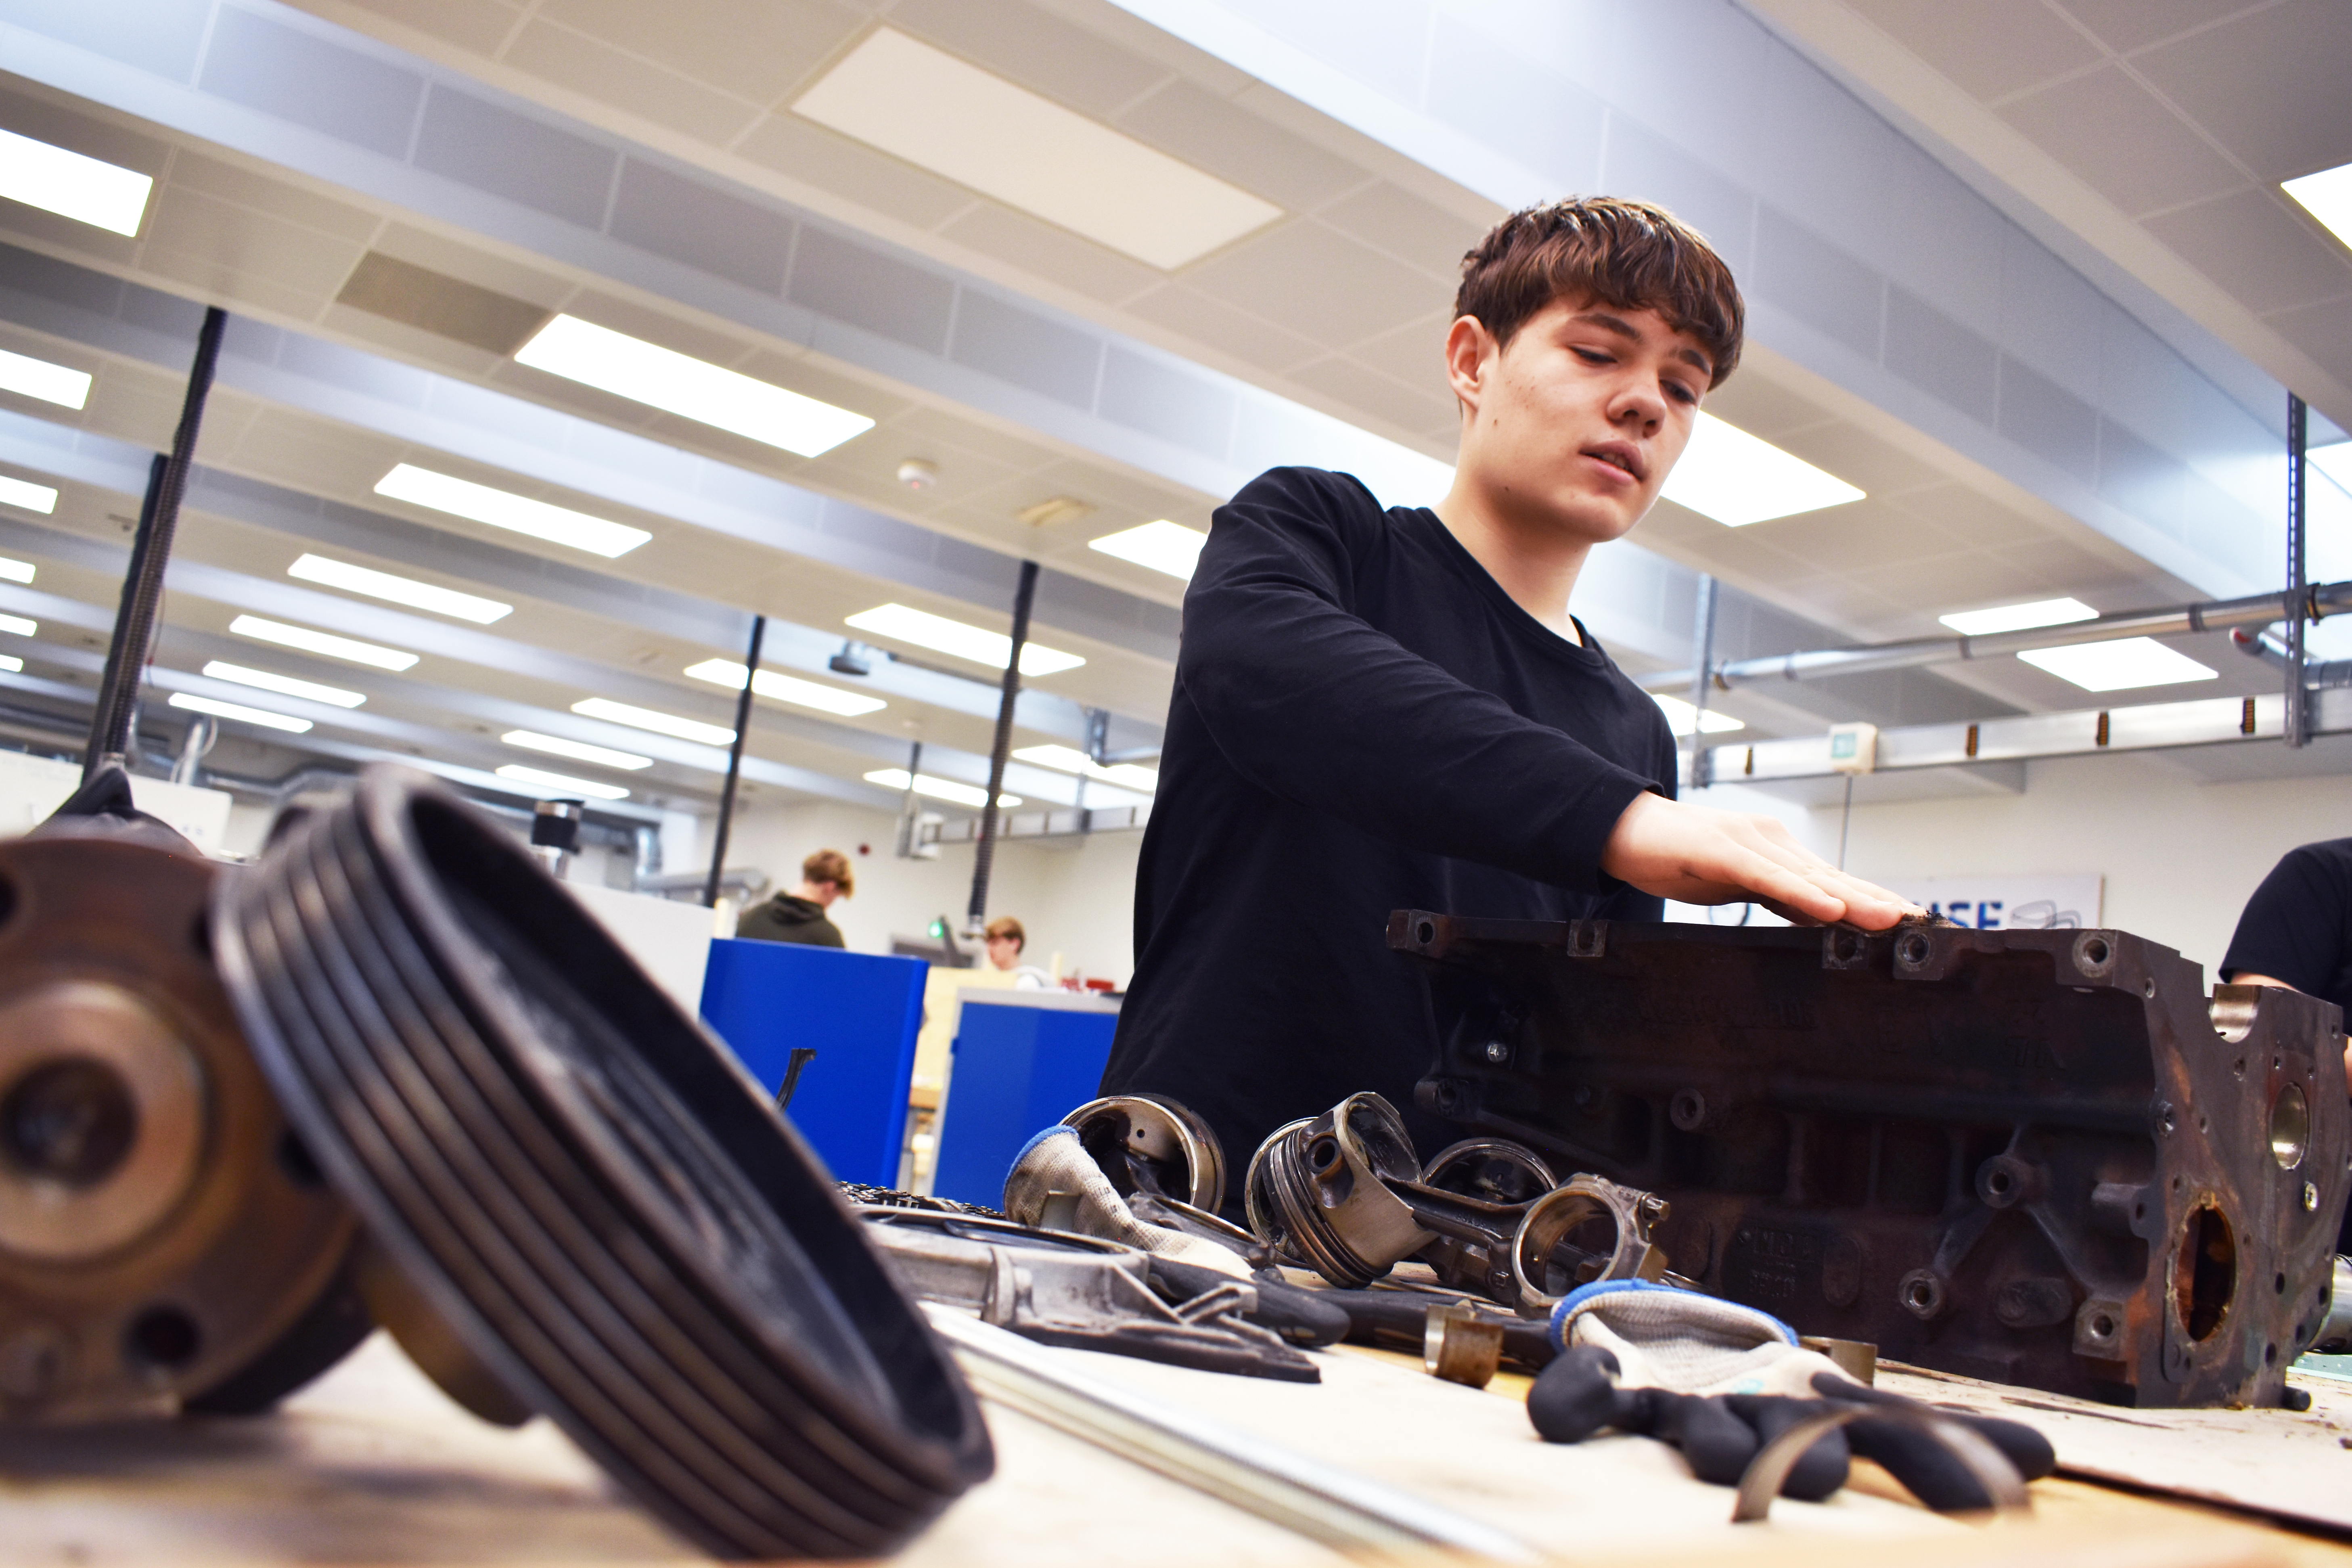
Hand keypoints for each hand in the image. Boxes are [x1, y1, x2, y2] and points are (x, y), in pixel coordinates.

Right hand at [1599, 792, 1917, 928]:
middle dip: (1876, 901)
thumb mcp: (1734, 885)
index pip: (1831, 881)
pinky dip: (1801, 893)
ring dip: (1852, 900)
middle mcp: (1771, 841)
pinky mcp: (1721, 852)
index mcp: (1775, 851)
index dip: (1870, 900)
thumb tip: (1817, 916)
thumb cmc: (1675, 857)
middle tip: (1919, 923)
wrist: (1621, 829)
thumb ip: (1774, 896)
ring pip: (1808, 878)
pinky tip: (1829, 908)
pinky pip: (1767, 878)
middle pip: (1831, 878)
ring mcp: (1747, 844)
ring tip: (1890, 919)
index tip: (1909, 920)